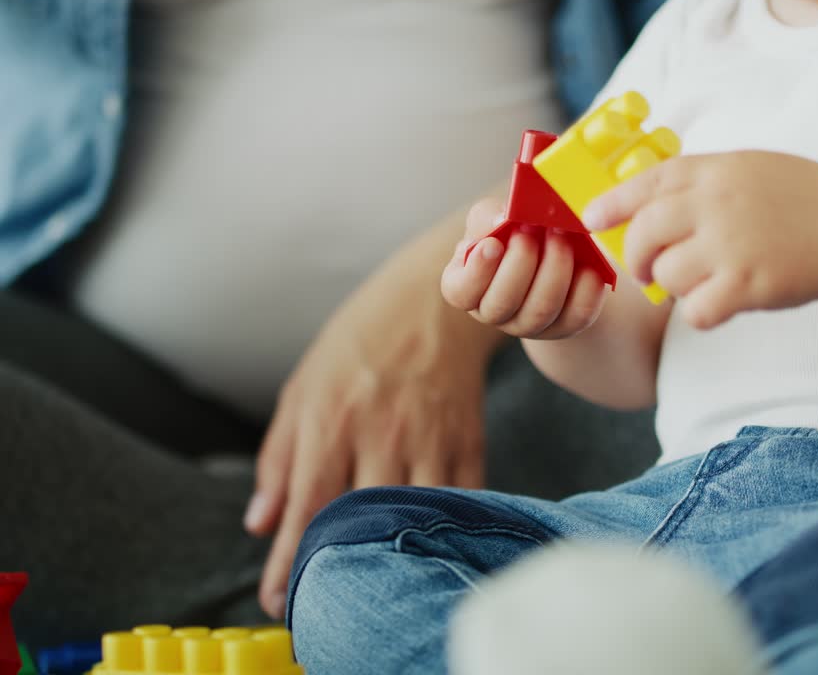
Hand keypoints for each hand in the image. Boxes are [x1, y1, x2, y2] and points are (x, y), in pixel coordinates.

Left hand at [246, 236, 490, 618]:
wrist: (440, 302)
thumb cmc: (362, 342)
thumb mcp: (304, 388)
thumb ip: (279, 457)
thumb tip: (260, 522)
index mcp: (331, 420)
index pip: (306, 508)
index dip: (288, 562)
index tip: (277, 601)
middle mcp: (380, 434)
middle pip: (357, 523)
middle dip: (336, 571)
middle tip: (322, 606)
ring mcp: (429, 440)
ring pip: (411, 519)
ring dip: (390, 557)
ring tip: (372, 584)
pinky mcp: (468, 442)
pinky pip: (457, 502)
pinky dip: (438, 530)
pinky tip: (423, 547)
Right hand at [441, 197, 608, 339]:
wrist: (552, 253)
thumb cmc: (512, 234)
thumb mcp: (493, 220)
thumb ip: (489, 217)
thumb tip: (503, 219)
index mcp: (466, 287)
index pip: (460, 292)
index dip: (476, 272)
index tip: (493, 244)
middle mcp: (495, 312)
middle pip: (503, 302)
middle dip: (521, 263)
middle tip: (534, 230)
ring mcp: (531, 325)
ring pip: (541, 309)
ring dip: (554, 269)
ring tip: (562, 236)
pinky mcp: (566, 326)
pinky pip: (577, 314)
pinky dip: (585, 287)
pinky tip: (589, 264)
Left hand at [581, 151, 817, 328]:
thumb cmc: (803, 201)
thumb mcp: (749, 169)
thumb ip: (700, 181)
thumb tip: (643, 203)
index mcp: (715, 170)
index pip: (644, 183)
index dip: (610, 203)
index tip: (590, 220)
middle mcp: (717, 203)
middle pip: (642, 234)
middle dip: (634, 258)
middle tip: (644, 271)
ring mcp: (732, 244)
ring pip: (666, 275)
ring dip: (676, 287)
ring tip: (704, 282)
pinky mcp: (749, 284)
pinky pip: (697, 310)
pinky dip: (702, 314)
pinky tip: (721, 305)